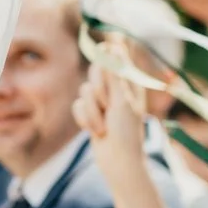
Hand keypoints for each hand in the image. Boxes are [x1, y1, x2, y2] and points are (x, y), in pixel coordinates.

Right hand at [72, 56, 162, 207]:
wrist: (118, 162)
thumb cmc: (126, 132)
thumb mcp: (122, 100)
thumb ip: (114, 73)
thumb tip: (113, 46)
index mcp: (129, 82)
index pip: (114, 57)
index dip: (105, 57)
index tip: (101, 56)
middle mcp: (115, 89)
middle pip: (95, 72)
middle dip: (98, 89)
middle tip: (108, 105)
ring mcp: (102, 102)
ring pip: (84, 91)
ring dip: (93, 112)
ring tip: (104, 126)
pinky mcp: (90, 114)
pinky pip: (77, 106)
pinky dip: (85, 120)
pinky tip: (95, 132)